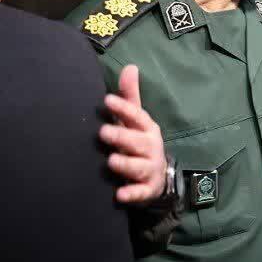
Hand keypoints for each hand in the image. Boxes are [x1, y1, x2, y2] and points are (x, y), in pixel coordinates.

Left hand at [99, 65, 168, 203]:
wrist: (158, 177)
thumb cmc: (140, 142)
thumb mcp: (136, 120)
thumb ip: (130, 96)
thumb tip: (130, 66)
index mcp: (147, 129)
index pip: (138, 116)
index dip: (124, 108)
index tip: (107, 101)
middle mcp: (150, 148)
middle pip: (138, 141)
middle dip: (122, 136)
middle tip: (103, 132)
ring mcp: (149, 169)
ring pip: (139, 166)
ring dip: (126, 164)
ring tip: (111, 161)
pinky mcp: (146, 189)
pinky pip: (140, 192)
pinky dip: (132, 194)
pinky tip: (120, 195)